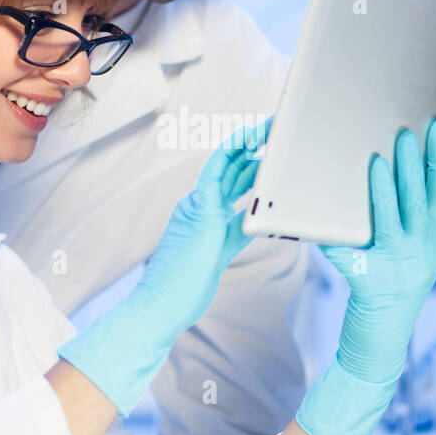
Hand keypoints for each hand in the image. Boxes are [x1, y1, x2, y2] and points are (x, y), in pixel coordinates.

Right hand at [57, 118, 269, 415]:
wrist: (159, 307)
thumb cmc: (185, 291)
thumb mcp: (218, 257)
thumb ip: (233, 237)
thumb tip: (253, 224)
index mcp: (203, 216)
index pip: (230, 184)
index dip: (250, 167)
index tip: (267, 153)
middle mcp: (198, 206)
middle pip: (231, 170)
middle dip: (253, 149)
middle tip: (275, 131)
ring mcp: (196, 207)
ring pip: (225, 165)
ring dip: (248, 144)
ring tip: (269, 127)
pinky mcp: (199, 212)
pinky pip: (217, 173)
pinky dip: (233, 154)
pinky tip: (250, 140)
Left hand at [321, 120, 435, 382]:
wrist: (380, 342)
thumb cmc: (389, 290)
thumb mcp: (411, 257)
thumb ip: (406, 224)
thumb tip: (387, 173)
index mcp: (435, 244)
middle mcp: (422, 254)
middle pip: (420, 201)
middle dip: (414, 164)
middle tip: (405, 132)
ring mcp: (398, 269)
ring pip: (391, 220)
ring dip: (385, 188)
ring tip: (378, 159)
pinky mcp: (370, 283)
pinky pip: (350, 252)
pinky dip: (338, 235)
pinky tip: (328, 214)